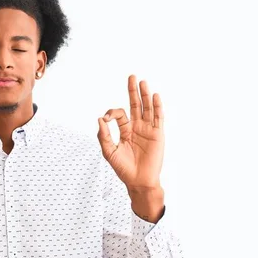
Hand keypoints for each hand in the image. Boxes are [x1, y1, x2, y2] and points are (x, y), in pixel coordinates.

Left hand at [97, 75, 163, 189]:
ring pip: (147, 108)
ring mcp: (148, 130)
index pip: (120, 114)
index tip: (106, 119)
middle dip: (133, 91)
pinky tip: (155, 96)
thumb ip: (103, 136)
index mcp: (126, 130)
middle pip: (136, 105)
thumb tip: (99, 119)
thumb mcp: (109, 152)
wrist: (138, 181)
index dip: (112, 113)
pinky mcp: (158, 135)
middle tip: (132, 76)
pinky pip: (158, 118)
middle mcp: (137, 127)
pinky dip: (157, 107)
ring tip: (143, 82)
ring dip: (146, 95)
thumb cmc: (123, 169)